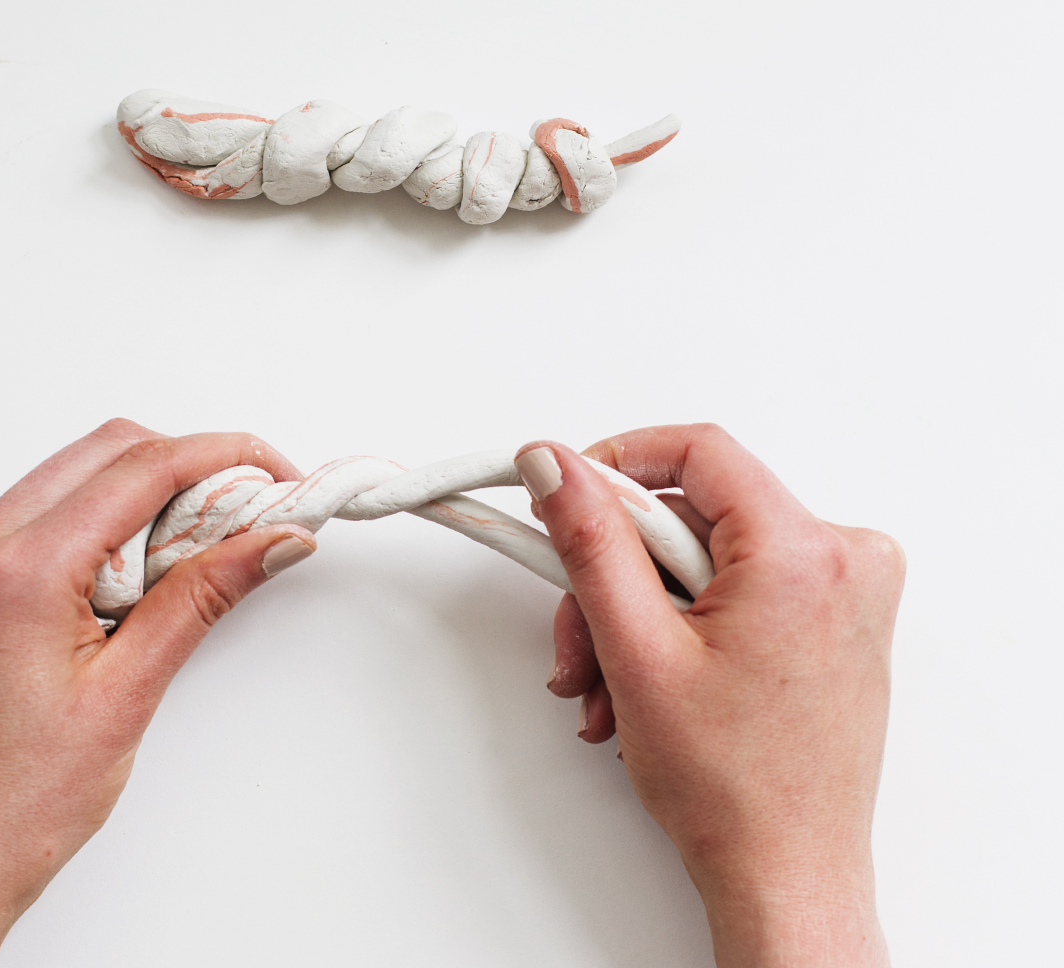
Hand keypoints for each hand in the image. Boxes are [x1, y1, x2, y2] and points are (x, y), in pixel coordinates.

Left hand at [0, 420, 316, 967]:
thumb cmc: (14, 807)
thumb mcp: (128, 694)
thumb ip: (202, 597)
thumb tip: (269, 540)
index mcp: (16, 570)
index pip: (140, 468)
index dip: (223, 457)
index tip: (275, 474)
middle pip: (105, 451)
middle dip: (188, 466)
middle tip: (249, 512)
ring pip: (70, 477)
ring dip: (143, 493)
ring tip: (200, 552)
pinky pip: (36, 516)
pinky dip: (98, 523)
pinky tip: (137, 573)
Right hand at [516, 425, 903, 967]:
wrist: (787, 876)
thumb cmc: (735, 791)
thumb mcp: (637, 652)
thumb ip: (591, 544)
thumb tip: (559, 468)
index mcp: (805, 553)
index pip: (698, 451)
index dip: (617, 461)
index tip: (568, 491)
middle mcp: (845, 560)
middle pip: (692, 517)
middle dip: (616, 577)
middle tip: (580, 637)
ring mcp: (846, 594)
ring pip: (705, 560)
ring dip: (640, 616)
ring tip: (609, 686)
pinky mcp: (834, 622)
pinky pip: (737, 589)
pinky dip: (681, 628)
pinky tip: (649, 686)